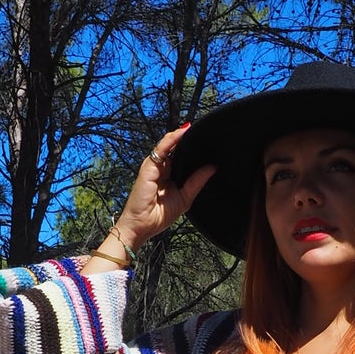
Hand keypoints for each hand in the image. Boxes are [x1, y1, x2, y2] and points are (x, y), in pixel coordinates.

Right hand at [109, 124, 215, 252]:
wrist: (142, 226)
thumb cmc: (158, 216)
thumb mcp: (185, 198)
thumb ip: (197, 182)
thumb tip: (213, 168)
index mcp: (170, 175)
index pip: (182, 156)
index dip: (192, 148)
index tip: (208, 141)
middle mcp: (162, 168)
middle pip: (176, 148)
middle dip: (188, 139)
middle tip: (204, 130)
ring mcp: (155, 166)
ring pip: (169, 144)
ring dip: (181, 135)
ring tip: (195, 127)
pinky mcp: (149, 166)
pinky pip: (162, 149)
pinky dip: (172, 139)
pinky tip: (183, 132)